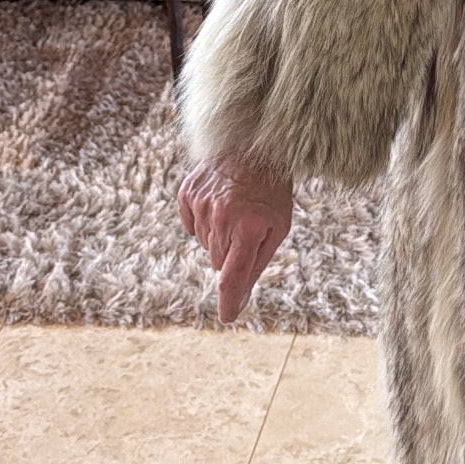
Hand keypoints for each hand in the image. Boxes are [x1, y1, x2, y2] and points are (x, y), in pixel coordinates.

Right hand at [178, 150, 293, 325]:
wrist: (255, 147)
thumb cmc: (270, 193)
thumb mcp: (277, 228)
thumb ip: (256, 266)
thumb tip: (237, 301)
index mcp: (249, 228)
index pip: (232, 277)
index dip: (229, 300)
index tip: (227, 316)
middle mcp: (222, 216)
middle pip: (217, 262)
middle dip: (231, 254)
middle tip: (246, 230)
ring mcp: (201, 203)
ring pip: (204, 244)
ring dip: (218, 237)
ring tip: (235, 212)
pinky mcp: (187, 193)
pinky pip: (189, 226)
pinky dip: (201, 223)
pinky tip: (218, 206)